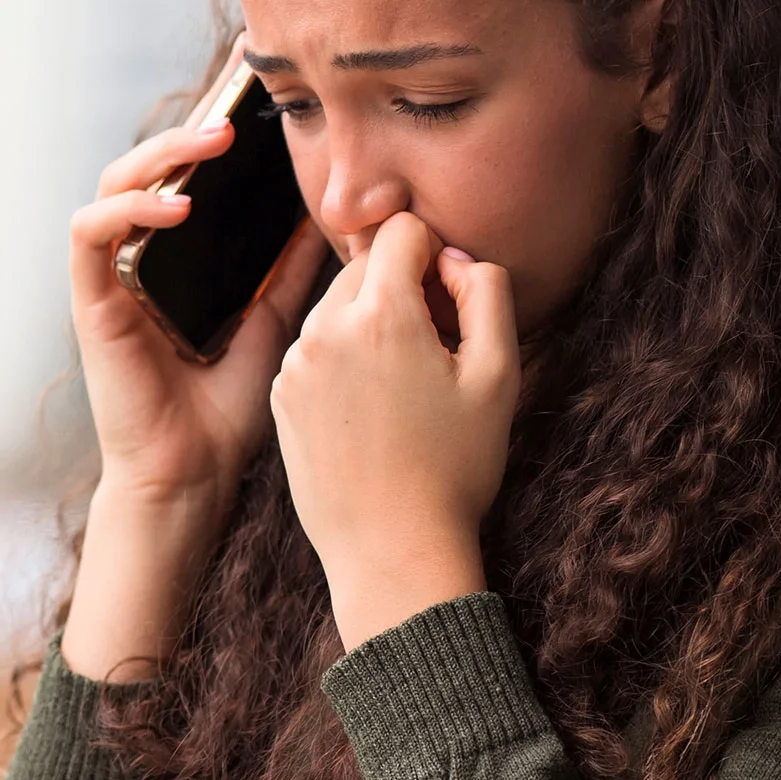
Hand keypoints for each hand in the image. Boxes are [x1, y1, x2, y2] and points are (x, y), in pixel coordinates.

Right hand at [61, 46, 327, 680]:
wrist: (195, 479)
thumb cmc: (230, 412)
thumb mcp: (278, 320)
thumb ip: (293, 268)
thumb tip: (339, 211)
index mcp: (175, 261)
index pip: (186, 177)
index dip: (211, 132)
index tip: (252, 94)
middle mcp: (135, 261)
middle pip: (147, 167)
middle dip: (190, 130)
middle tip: (240, 113)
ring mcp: (108, 279)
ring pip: (112, 184)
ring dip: (159, 156)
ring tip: (212, 145)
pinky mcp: (91, 302)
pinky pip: (90, 235)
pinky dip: (129, 210)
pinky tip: (176, 207)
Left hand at [270, 210, 518, 649]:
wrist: (391, 550)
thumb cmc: (454, 467)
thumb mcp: (499, 375)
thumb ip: (487, 293)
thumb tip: (455, 257)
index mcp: (379, 314)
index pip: (400, 230)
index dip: (436, 255)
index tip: (451, 304)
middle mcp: (324, 328)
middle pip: (364, 265)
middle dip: (401, 288)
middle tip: (433, 352)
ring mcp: (295, 363)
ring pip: (337, 307)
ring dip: (370, 325)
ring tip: (403, 391)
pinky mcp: (281, 395)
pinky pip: (316, 349)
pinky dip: (343, 360)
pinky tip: (371, 412)